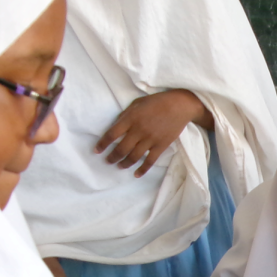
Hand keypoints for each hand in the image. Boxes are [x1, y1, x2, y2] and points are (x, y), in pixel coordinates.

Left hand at [95, 89, 212, 176]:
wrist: (179, 106)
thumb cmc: (157, 102)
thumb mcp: (137, 103)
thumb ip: (126, 115)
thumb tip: (116, 126)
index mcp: (131, 119)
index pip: (112, 134)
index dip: (102, 144)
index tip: (96, 150)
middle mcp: (139, 131)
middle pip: (121, 149)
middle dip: (112, 157)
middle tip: (108, 161)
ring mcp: (150, 140)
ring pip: (134, 157)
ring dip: (124, 164)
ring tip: (119, 166)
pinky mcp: (161, 146)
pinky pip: (150, 161)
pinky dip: (142, 169)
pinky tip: (136, 174)